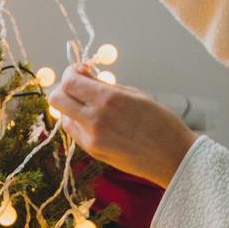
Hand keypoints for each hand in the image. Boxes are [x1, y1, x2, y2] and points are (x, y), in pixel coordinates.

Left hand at [47, 64, 196, 187]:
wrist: (172, 156)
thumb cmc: (160, 122)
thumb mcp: (135, 95)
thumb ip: (106, 85)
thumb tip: (84, 75)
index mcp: (108, 100)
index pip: (70, 81)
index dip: (71, 72)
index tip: (80, 71)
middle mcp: (95, 119)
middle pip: (56, 99)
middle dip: (64, 88)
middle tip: (79, 86)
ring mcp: (92, 138)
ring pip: (63, 116)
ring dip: (71, 106)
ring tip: (90, 105)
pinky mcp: (93, 151)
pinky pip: (74, 132)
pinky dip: (78, 122)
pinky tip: (94, 120)